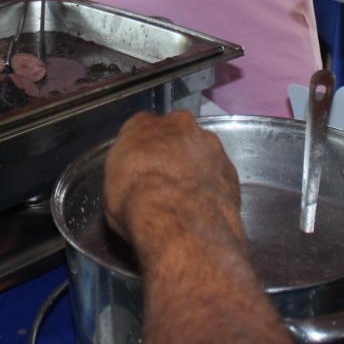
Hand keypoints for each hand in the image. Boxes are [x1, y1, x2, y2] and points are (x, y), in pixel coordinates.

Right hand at [104, 111, 241, 246]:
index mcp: (143, 125)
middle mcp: (179, 125)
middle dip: (172, 152)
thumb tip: (135, 177)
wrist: (179, 218)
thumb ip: (126, 171)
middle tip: (165, 181)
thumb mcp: (112, 187)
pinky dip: (213, 185)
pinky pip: (218, 173)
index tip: (141, 169)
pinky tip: (205, 206)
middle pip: (175, 134)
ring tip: (188, 197)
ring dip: (195, 167)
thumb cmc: (135, 200)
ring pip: (201, 151)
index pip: (141, 129)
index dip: (142, 151)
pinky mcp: (230, 167)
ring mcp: (209, 144)